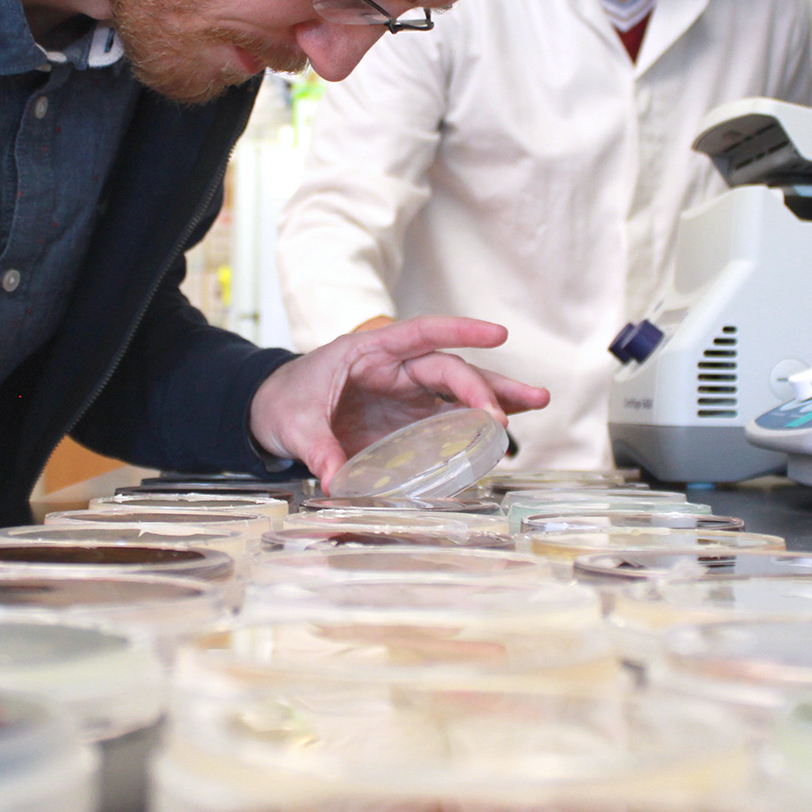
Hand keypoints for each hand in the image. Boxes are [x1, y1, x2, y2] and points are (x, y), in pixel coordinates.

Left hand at [250, 315, 548, 487]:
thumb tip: (336, 480)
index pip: (421, 334)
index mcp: (368, 352)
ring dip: (498, 398)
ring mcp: (407, 395)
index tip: (498, 334)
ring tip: (538, 401)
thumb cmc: (285, 402)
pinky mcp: (410, 421)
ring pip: (460, 392)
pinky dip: (476, 425)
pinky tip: (503, 433)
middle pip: (449, 370)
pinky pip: (450, 420)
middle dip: (483, 387)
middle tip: (505, 415)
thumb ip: (317, 448)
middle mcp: (396, 369)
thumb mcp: (293, 423)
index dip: (459, 331)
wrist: (274, 411)